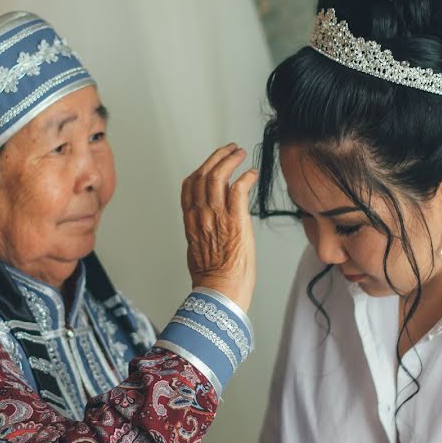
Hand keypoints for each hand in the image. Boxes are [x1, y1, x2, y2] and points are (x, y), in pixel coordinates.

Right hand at [181, 143, 257, 312]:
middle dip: (217, 157)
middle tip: (229, 149)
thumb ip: (202, 232)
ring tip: (240, 154)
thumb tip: (211, 227)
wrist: (220, 292)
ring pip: (218, 176)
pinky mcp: (236, 220)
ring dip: (230, 160)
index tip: (210, 163)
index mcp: (191, 221)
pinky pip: (238, 189)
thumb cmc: (213, 279)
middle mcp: (201, 215)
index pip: (189, 186)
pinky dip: (246, 176)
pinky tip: (252, 173)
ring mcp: (217, 216)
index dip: (200, 168)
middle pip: (203, 174)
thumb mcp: (198, 250)